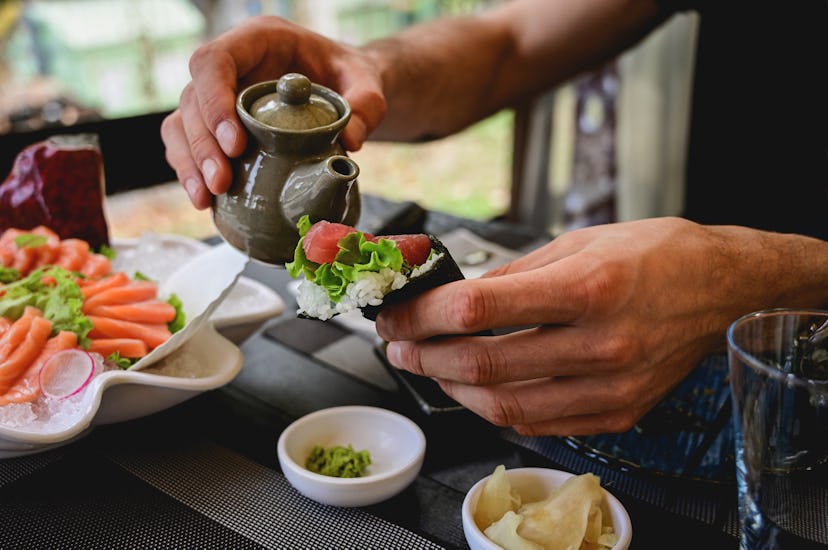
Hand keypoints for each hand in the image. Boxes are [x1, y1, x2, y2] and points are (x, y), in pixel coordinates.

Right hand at [160, 15, 386, 208]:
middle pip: (193, 98)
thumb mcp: (367, 82)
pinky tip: (206, 201)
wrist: (345, 88)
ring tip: (208, 198)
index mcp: (258, 40)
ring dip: (190, 163)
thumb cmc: (350, 76)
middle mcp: (231, 66)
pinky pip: (189, 145)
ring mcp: (220, 95)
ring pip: (182, 124)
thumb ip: (366, 105)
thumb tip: (350, 142)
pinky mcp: (217, 125)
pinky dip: (193, 173)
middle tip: (223, 182)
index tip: (235, 144)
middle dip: (202, 144)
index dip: (215, 101)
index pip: (216, 61)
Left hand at [375, 217, 823, 435]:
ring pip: (505, 406)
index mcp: (587, 288)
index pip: (478, 309)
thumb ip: (513, 274)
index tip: (397, 312)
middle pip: (483, 363)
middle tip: (399, 343)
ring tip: (431, 366)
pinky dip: (498, 409)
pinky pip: (541, 425)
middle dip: (424, 355)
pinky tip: (479, 388)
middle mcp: (600, 344)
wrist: (723, 288)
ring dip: (453, 387)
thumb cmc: (655, 254)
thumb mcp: (579, 242)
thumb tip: (456, 297)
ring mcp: (611, 387)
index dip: (423, 314)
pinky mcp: (618, 412)